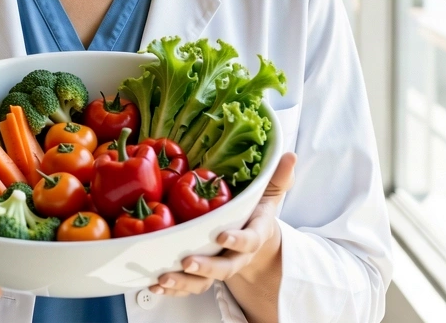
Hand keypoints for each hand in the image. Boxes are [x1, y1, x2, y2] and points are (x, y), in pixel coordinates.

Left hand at [149, 153, 296, 297]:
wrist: (252, 240)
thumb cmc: (256, 213)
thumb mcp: (268, 193)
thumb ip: (277, 176)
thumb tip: (290, 155)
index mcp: (254, 234)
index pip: (250, 240)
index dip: (237, 241)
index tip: (222, 236)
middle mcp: (237, 256)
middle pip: (225, 267)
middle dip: (206, 267)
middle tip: (187, 262)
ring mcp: (219, 267)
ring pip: (204, 282)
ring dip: (182, 282)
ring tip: (162, 278)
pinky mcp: (203, 275)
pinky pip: (188, 287)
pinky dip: (172, 289)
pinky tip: (155, 285)